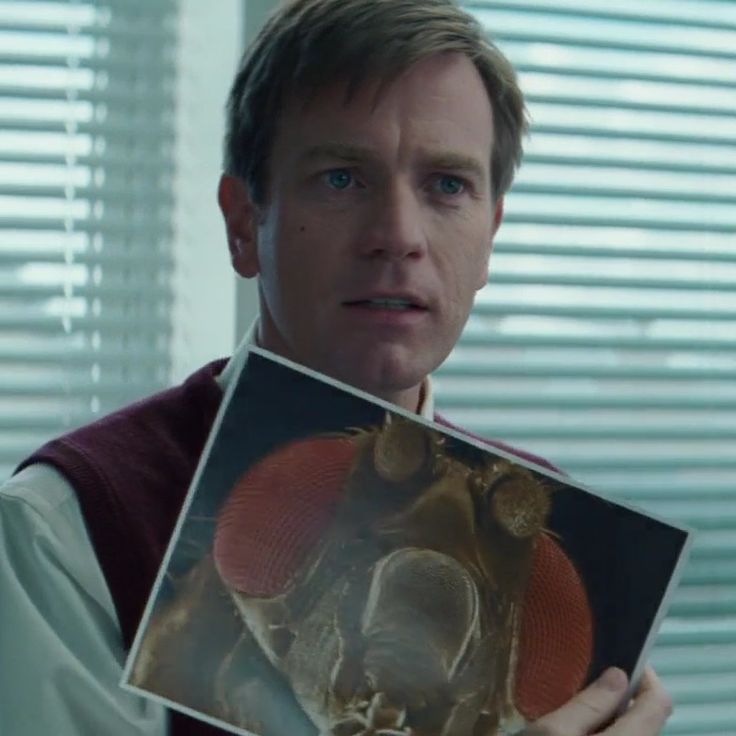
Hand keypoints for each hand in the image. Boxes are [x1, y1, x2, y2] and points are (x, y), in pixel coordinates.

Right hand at [521, 666, 672, 735]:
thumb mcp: (551, 733)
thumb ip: (588, 704)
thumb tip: (619, 676)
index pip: (659, 704)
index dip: (646, 678)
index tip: (621, 663)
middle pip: (647, 725)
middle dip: (622, 704)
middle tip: (585, 692)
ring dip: (612, 726)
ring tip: (575, 720)